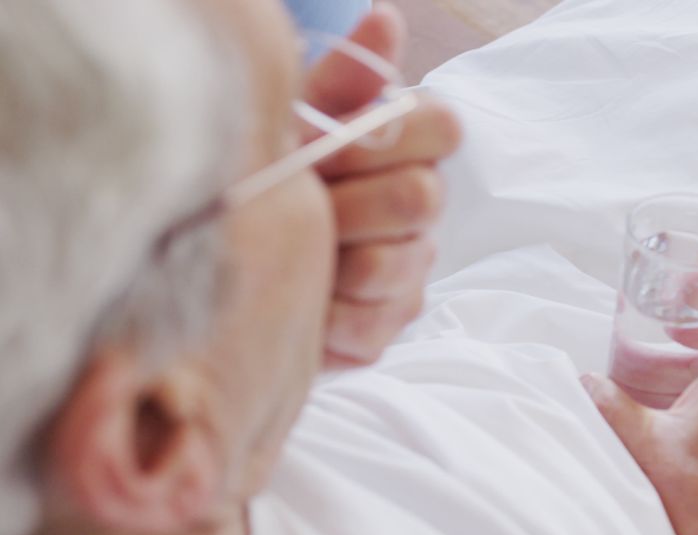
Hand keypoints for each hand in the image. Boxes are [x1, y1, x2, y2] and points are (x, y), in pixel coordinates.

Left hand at [304, 5, 462, 368]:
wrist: (234, 265)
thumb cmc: (272, 179)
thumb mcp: (296, 122)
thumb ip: (343, 79)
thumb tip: (386, 16)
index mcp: (407, 147)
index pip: (443, 126)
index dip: (382, 139)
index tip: (326, 147)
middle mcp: (422, 204)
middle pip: (422, 197)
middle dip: (350, 202)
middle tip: (302, 203)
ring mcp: (411, 266)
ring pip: (395, 264)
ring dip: (332, 260)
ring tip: (295, 254)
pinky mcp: (389, 323)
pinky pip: (372, 323)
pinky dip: (325, 315)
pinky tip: (301, 300)